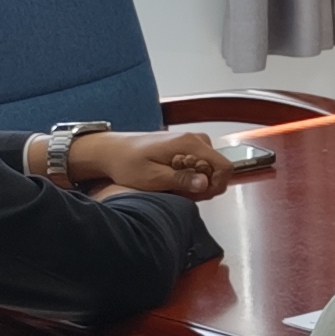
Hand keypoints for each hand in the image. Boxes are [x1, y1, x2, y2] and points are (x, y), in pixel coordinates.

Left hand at [74, 128, 232, 199]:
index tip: (199, 196)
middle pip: (219, 168)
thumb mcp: (152, 177)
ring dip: (197, 182)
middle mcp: (195, 140)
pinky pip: (201, 164)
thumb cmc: (127, 163)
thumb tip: (205, 184)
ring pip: (210, 167)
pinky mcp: (185, 147)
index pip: (223, 166)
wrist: (111, 151)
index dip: (216, 185)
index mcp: (189, 144)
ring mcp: (191, 142)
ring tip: (174, 188)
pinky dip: (191, 176)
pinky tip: (173, 181)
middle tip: (182, 194)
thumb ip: (180, 180)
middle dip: (205, 186)